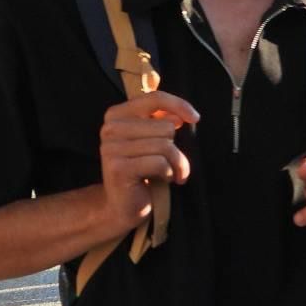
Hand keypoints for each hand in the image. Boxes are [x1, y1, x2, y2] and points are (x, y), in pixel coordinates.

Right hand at [98, 91, 198, 236]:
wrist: (121, 207)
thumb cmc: (142, 171)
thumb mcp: (151, 141)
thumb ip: (160, 122)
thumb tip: (180, 115)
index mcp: (116, 115)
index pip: (154, 99)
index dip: (179, 105)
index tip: (195, 117)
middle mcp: (110, 128)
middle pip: (164, 126)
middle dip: (176, 148)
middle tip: (173, 163)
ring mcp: (112, 148)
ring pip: (165, 145)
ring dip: (176, 163)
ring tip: (172, 173)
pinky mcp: (119, 168)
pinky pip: (160, 163)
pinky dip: (169, 173)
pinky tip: (164, 180)